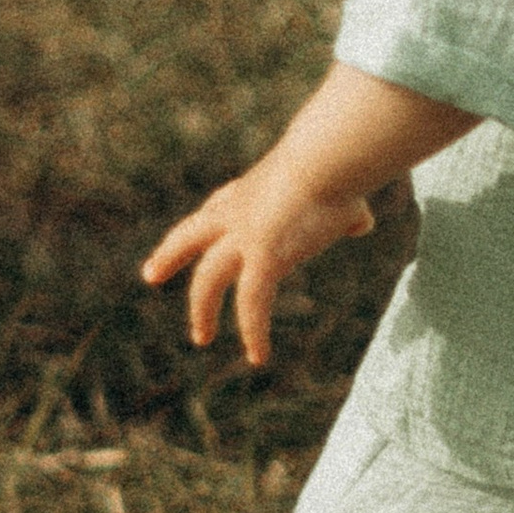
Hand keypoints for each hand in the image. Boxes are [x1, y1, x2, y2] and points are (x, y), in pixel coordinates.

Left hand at [140, 156, 375, 367]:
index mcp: (250, 189)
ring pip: (208, 280)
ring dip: (201, 309)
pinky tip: (258, 356)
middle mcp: (237, 212)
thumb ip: (346, 210)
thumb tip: (362, 221)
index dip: (208, 222)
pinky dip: (253, 331)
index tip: (198, 237)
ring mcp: (243, 236)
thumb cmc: (339, 163)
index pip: (217, 208)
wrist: (328, 156)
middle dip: (170, 254)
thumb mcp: (338, 187)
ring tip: (201, 336)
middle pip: (190, 235)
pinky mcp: (262, 258)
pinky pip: (251, 304)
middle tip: (151, 273)